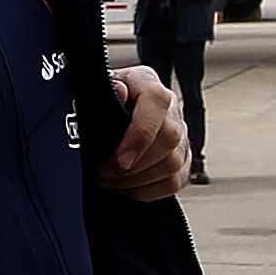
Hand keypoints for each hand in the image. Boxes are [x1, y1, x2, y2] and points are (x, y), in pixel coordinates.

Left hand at [102, 66, 187, 199]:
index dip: (140, 136)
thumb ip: (105, 91)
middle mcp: (169, 107)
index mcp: (147, 83)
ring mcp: (180, 134)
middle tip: (102, 174)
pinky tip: (127, 189)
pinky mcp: (181, 159)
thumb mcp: (94, 91)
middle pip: (169, 139)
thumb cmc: (97, 102)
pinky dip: (149, 191)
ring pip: (174, 164)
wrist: (102, 112)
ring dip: (138, 180)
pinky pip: (176, 181)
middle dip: (134, 165)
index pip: (156, 104)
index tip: (119, 161)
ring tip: (110, 181)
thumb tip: (120, 92)